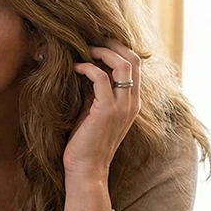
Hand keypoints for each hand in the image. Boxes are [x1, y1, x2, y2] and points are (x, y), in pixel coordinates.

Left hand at [64, 40, 140, 181]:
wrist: (87, 170)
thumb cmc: (85, 143)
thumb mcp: (93, 112)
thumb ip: (95, 93)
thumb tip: (84, 69)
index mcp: (132, 102)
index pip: (135, 65)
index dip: (119, 49)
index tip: (98, 42)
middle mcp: (132, 102)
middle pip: (134, 59)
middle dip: (113, 44)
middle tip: (91, 39)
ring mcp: (122, 106)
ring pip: (123, 65)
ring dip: (102, 51)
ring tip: (84, 49)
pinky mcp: (107, 111)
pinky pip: (101, 78)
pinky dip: (88, 67)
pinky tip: (75, 67)